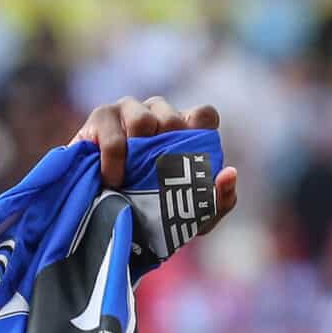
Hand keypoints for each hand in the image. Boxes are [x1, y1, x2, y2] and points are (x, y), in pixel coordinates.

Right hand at [70, 94, 239, 225]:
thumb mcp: (194, 217)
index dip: (201, 132)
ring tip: (131, 180)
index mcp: (184, 129)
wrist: (107, 221)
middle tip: (157, 179)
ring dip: (140, 154)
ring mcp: (129, 110)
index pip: (204, 115)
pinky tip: (113, 182)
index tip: (191, 160)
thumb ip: (219, 200)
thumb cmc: (155, 212)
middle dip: (168, 151)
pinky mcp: (102, 117)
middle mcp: (159, 113)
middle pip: (173, 118)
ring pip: (143, 120)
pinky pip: (114, 138)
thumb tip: (229, 173)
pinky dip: (115, 164)